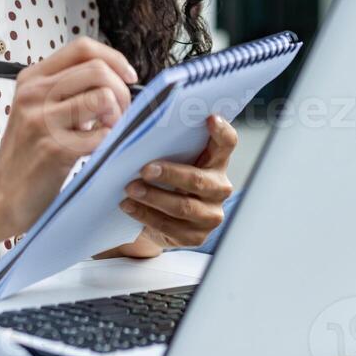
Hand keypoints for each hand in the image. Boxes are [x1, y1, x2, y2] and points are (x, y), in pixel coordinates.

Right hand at [0, 36, 138, 236]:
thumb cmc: (29, 152)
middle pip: (98, 70)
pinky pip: (101, 134)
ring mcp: (42, 120)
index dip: (114, 59)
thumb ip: (68, 88)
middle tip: (121, 113)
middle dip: (122, 91)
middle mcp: (34, 94)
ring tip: (108, 131)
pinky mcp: (54, 149)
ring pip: (103, 98)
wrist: (1, 195)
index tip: (128, 77)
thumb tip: (118, 77)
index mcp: (32, 78)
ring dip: (117, 116)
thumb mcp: (38, 108)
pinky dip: (108, 141)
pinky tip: (96, 149)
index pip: (82, 48)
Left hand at [94, 113, 236, 257]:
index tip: (210, 118)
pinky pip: (169, 227)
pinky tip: (129, 206)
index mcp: (216, 162)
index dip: (222, 131)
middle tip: (145, 169)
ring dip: (153, 197)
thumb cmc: (165, 178)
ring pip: (183, 206)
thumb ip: (166, 144)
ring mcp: (210, 215)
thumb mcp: (169, 159)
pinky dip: (145, 215)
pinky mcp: (195, 237)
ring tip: (130, 189)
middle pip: (199, 180)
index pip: (227, 143)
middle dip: (170, 174)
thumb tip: (140, 129)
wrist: (159, 217)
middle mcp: (219, 188)